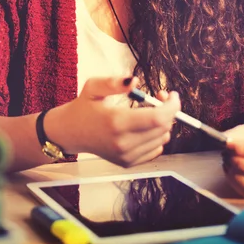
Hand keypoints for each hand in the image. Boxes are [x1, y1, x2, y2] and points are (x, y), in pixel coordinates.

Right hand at [49, 77, 180, 166]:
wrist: (71, 132)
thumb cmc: (84, 107)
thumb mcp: (94, 86)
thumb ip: (114, 82)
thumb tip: (135, 81)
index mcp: (116, 122)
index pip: (157, 118)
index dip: (172, 106)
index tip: (172, 94)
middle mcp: (123, 143)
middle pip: (163, 128)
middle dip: (169, 110)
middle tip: (160, 96)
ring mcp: (126, 155)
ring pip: (162, 139)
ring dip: (164, 122)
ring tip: (151, 109)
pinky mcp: (128, 162)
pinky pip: (155, 149)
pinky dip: (157, 136)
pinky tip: (145, 125)